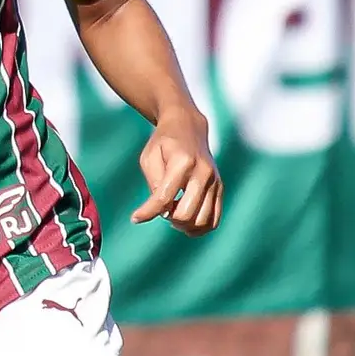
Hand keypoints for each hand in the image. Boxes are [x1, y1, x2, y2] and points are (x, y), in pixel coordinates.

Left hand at [130, 117, 221, 233]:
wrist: (188, 127)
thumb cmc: (164, 143)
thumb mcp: (150, 158)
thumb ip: (154, 184)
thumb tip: (162, 212)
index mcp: (183, 162)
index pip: (164, 197)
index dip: (148, 212)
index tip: (134, 218)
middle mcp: (203, 173)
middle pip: (185, 213)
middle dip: (169, 218)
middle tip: (161, 209)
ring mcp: (215, 182)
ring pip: (201, 221)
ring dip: (183, 225)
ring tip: (173, 213)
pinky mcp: (220, 189)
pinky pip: (213, 221)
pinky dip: (198, 228)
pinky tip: (185, 221)